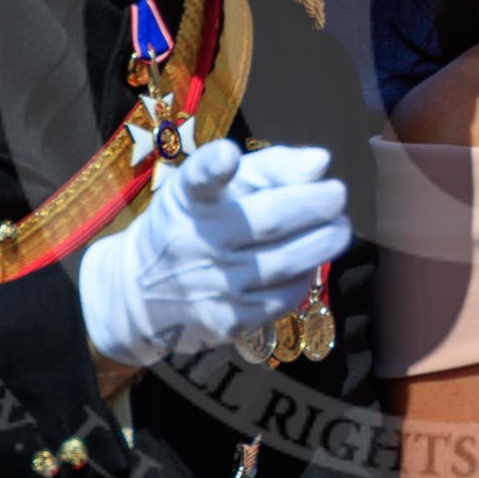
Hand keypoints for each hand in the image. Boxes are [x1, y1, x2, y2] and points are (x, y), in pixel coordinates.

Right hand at [78, 139, 350, 364]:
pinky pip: (282, 298)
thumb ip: (267, 169)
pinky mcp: (226, 320)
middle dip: (315, 205)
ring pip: (286, 262)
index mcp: (189, 199)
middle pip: (269, 220)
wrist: (138, 294)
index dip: (214, 167)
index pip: (197, 180)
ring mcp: (212, 284)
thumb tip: (322, 162)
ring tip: (340, 227)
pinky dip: (304, 277)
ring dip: (323, 242)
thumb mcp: (211, 189)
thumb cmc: (190, 227)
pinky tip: (309, 263)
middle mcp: (197, 240)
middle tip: (338, 194)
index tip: (228, 156)